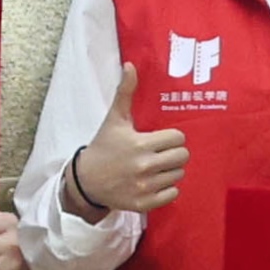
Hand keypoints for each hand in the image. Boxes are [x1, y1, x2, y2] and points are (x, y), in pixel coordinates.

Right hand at [69, 66, 187, 224]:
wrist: (87, 180)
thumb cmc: (104, 147)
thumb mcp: (114, 119)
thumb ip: (125, 92)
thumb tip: (130, 65)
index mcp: (140, 144)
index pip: (178, 138)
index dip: (172, 137)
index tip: (162, 138)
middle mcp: (144, 166)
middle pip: (182, 157)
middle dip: (174, 153)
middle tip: (162, 152)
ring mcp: (145, 187)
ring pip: (178, 175)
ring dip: (171, 170)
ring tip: (157, 167)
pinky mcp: (144, 203)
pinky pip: (172, 194)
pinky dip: (167, 189)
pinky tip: (154, 182)